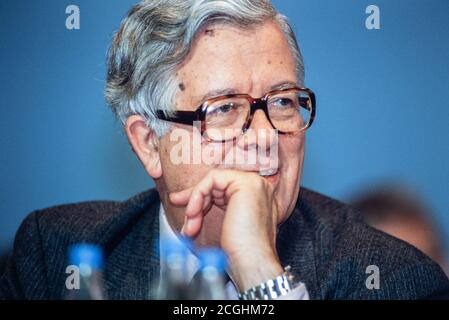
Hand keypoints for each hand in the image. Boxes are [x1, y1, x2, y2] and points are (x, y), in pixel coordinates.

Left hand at [169, 169, 283, 290]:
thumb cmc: (239, 253)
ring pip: (212, 182)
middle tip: (185, 218)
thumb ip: (211, 207)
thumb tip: (184, 197)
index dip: (201, 198)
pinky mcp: (245, 183)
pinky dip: (197, 196)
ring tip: (190, 227)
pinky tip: (193, 214)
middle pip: (216, 184)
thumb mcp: (222, 224)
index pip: (222, 188)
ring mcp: (253, 183)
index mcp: (255, 196)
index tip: (187, 212)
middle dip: (194, 201)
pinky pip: (211, 179)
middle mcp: (258, 186)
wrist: (251, 264)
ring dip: (195, 205)